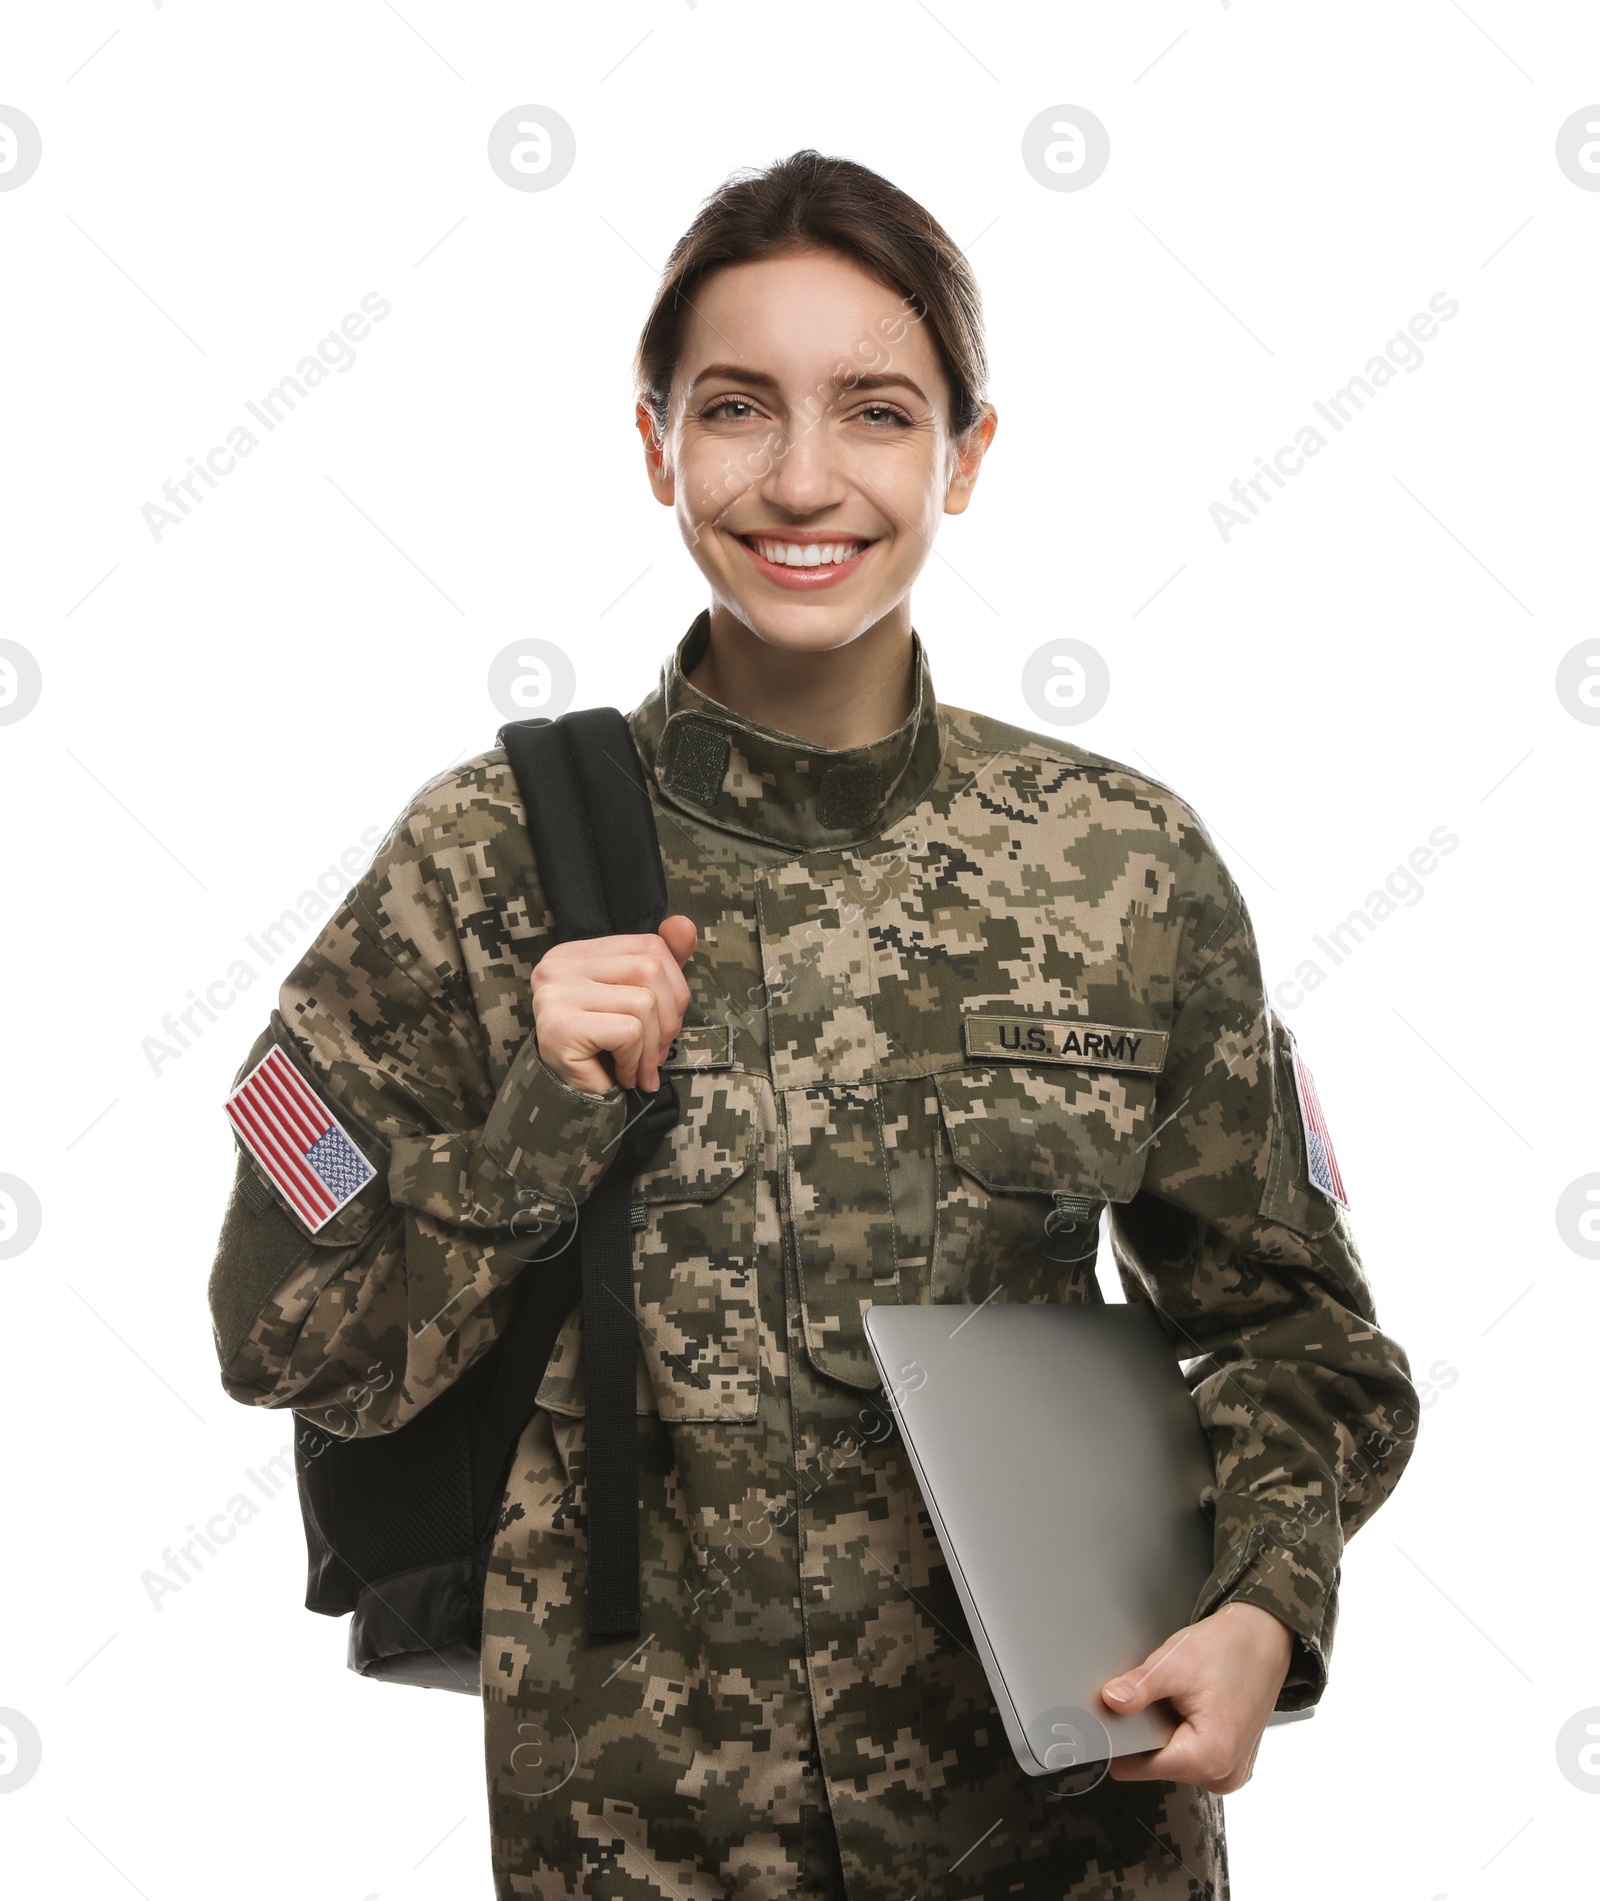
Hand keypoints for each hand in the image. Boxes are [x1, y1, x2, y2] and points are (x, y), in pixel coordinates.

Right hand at [530, 916, 696, 1095]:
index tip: (665, 1021)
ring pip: (643, 1002)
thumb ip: (662, 962)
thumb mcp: (637, 1000)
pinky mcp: (559, 1026)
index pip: (648, 945)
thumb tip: (684, 924)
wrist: (571, 1102)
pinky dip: (636, 1060)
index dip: (675, 985)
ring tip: (639, 1067)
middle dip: (668, 1018)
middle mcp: (558, 966)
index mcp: (576, 953)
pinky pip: (628, 1032)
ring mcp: (555, 994)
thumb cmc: (605, 1050)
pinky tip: (623, 1074)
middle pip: (649, 969)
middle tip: (657, 1052)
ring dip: (652, 1046)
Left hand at [1100, 1601, 1293, 1792]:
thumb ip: (1138, 1689)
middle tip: (1163, 1697)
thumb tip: (1110, 1702)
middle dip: (1150, 1732)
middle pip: (1157, 1765)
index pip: (1138, 1768)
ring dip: (1169, 1732)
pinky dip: (1186, 1734)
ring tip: (1184, 1701)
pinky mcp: (1232, 1763)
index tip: (1118, 1717)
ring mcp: (1230, 1773)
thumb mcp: (1174, 1663)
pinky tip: (1196, 1709)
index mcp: (1209, 1758)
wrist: (1265, 1637)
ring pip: (1174, 1761)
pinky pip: (1192, 1756)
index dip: (1122, 1741)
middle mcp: (1223, 1775)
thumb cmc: (1230, 1648)